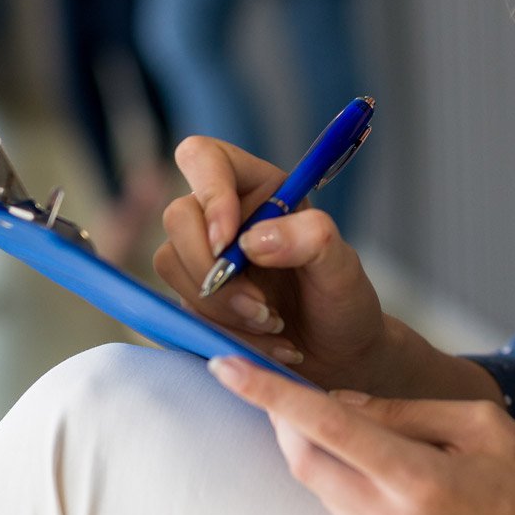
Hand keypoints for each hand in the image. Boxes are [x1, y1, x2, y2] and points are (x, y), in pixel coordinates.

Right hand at [154, 135, 389, 390]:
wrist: (336, 356)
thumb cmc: (341, 302)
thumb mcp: (343, 267)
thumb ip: (312, 239)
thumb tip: (252, 240)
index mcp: (259, 188)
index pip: (204, 158)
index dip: (209, 193)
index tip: (229, 240)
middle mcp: (224, 217)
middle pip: (178, 216)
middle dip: (213, 268)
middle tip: (261, 306)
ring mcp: (202, 257)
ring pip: (171, 264)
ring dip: (220, 306)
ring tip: (272, 325)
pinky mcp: (192, 297)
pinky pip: (180, 308)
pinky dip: (221, 332)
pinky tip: (263, 343)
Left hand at [209, 356, 514, 514]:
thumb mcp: (477, 423)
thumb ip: (400, 409)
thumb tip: (333, 402)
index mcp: (421, 478)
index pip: (324, 427)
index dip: (268, 395)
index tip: (225, 367)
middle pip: (307, 464)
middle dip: (292, 426)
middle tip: (301, 400)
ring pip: (330, 499)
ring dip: (341, 469)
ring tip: (402, 466)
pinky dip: (361, 506)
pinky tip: (413, 507)